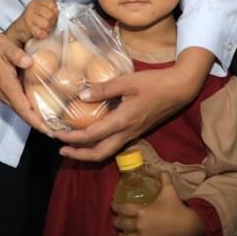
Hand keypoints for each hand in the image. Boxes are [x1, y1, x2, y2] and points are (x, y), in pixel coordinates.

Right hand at [0, 28, 51, 134]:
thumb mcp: (6, 47)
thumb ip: (17, 55)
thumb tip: (30, 62)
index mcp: (8, 87)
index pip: (24, 109)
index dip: (36, 121)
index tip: (49, 130)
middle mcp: (6, 94)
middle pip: (24, 114)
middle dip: (40, 124)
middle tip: (58, 131)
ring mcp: (6, 93)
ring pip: (22, 110)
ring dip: (36, 118)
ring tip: (54, 123)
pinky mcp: (7, 89)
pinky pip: (21, 103)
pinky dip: (32, 110)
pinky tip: (44, 107)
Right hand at [3, 0, 57, 46]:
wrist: (19, 29)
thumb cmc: (35, 20)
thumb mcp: (43, 11)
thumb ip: (53, 11)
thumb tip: (67, 17)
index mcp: (39, 1)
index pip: (54, 5)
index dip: (56, 14)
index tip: (54, 18)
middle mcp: (33, 7)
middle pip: (51, 16)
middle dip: (53, 23)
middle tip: (50, 25)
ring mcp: (29, 16)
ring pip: (47, 24)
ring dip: (48, 29)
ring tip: (45, 29)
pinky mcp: (27, 27)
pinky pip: (41, 33)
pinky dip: (42, 35)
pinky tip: (40, 33)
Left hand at [53, 48, 211, 160]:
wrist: (180, 89)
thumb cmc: (155, 83)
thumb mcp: (128, 81)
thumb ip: (104, 89)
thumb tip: (81, 95)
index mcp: (123, 121)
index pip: (92, 135)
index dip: (72, 137)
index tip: (56, 133)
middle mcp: (126, 132)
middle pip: (99, 154)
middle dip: (78, 154)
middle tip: (61, 148)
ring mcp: (132, 134)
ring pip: (107, 151)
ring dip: (88, 152)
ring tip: (72, 146)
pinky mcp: (136, 130)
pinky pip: (114, 144)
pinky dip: (99, 144)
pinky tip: (92, 135)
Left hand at [113, 172, 199, 235]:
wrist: (187, 225)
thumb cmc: (176, 207)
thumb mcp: (169, 190)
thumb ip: (163, 178)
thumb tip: (160, 170)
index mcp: (141, 211)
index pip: (122, 208)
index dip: (115, 206)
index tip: (113, 205)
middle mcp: (139, 225)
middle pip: (121, 224)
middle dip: (117, 221)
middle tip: (117, 220)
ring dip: (122, 235)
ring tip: (121, 234)